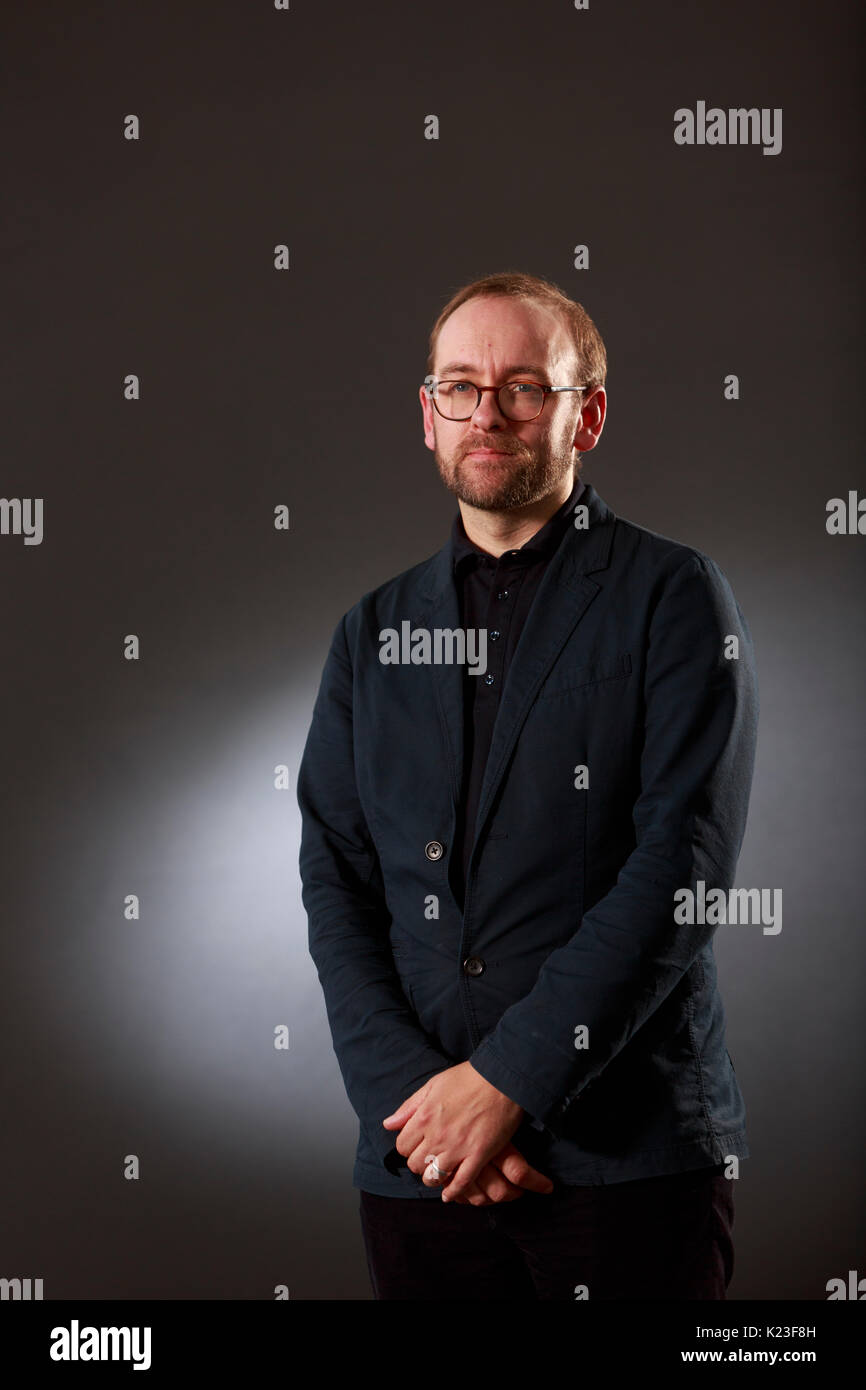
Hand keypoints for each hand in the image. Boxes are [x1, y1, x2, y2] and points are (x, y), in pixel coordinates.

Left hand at [382, 1061, 553, 1202]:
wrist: (502, 1078)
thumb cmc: (468, 1078)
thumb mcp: (433, 1085)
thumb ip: (410, 1106)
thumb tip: (388, 1124)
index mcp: (424, 1116)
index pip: (402, 1146)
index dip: (407, 1147)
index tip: (417, 1144)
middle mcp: (438, 1135)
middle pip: (415, 1164)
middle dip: (418, 1163)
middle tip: (428, 1157)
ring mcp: (458, 1148)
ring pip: (433, 1178)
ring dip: (432, 1178)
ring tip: (437, 1173)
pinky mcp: (479, 1155)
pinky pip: (461, 1182)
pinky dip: (453, 1192)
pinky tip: (449, 1195)